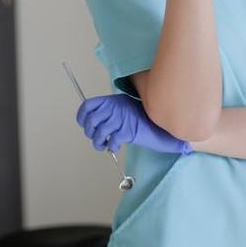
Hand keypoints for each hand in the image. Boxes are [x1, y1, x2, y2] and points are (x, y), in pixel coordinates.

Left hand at [76, 94, 191, 154]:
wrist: (163, 125)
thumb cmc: (145, 119)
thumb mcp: (127, 110)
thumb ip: (113, 112)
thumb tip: (96, 123)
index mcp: (115, 100)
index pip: (88, 106)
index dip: (82, 117)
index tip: (85, 125)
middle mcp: (116, 107)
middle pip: (91, 121)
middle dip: (90, 133)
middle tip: (97, 139)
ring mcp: (122, 118)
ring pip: (99, 133)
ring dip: (99, 143)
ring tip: (104, 145)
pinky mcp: (129, 130)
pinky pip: (112, 141)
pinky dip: (112, 146)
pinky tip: (116, 146)